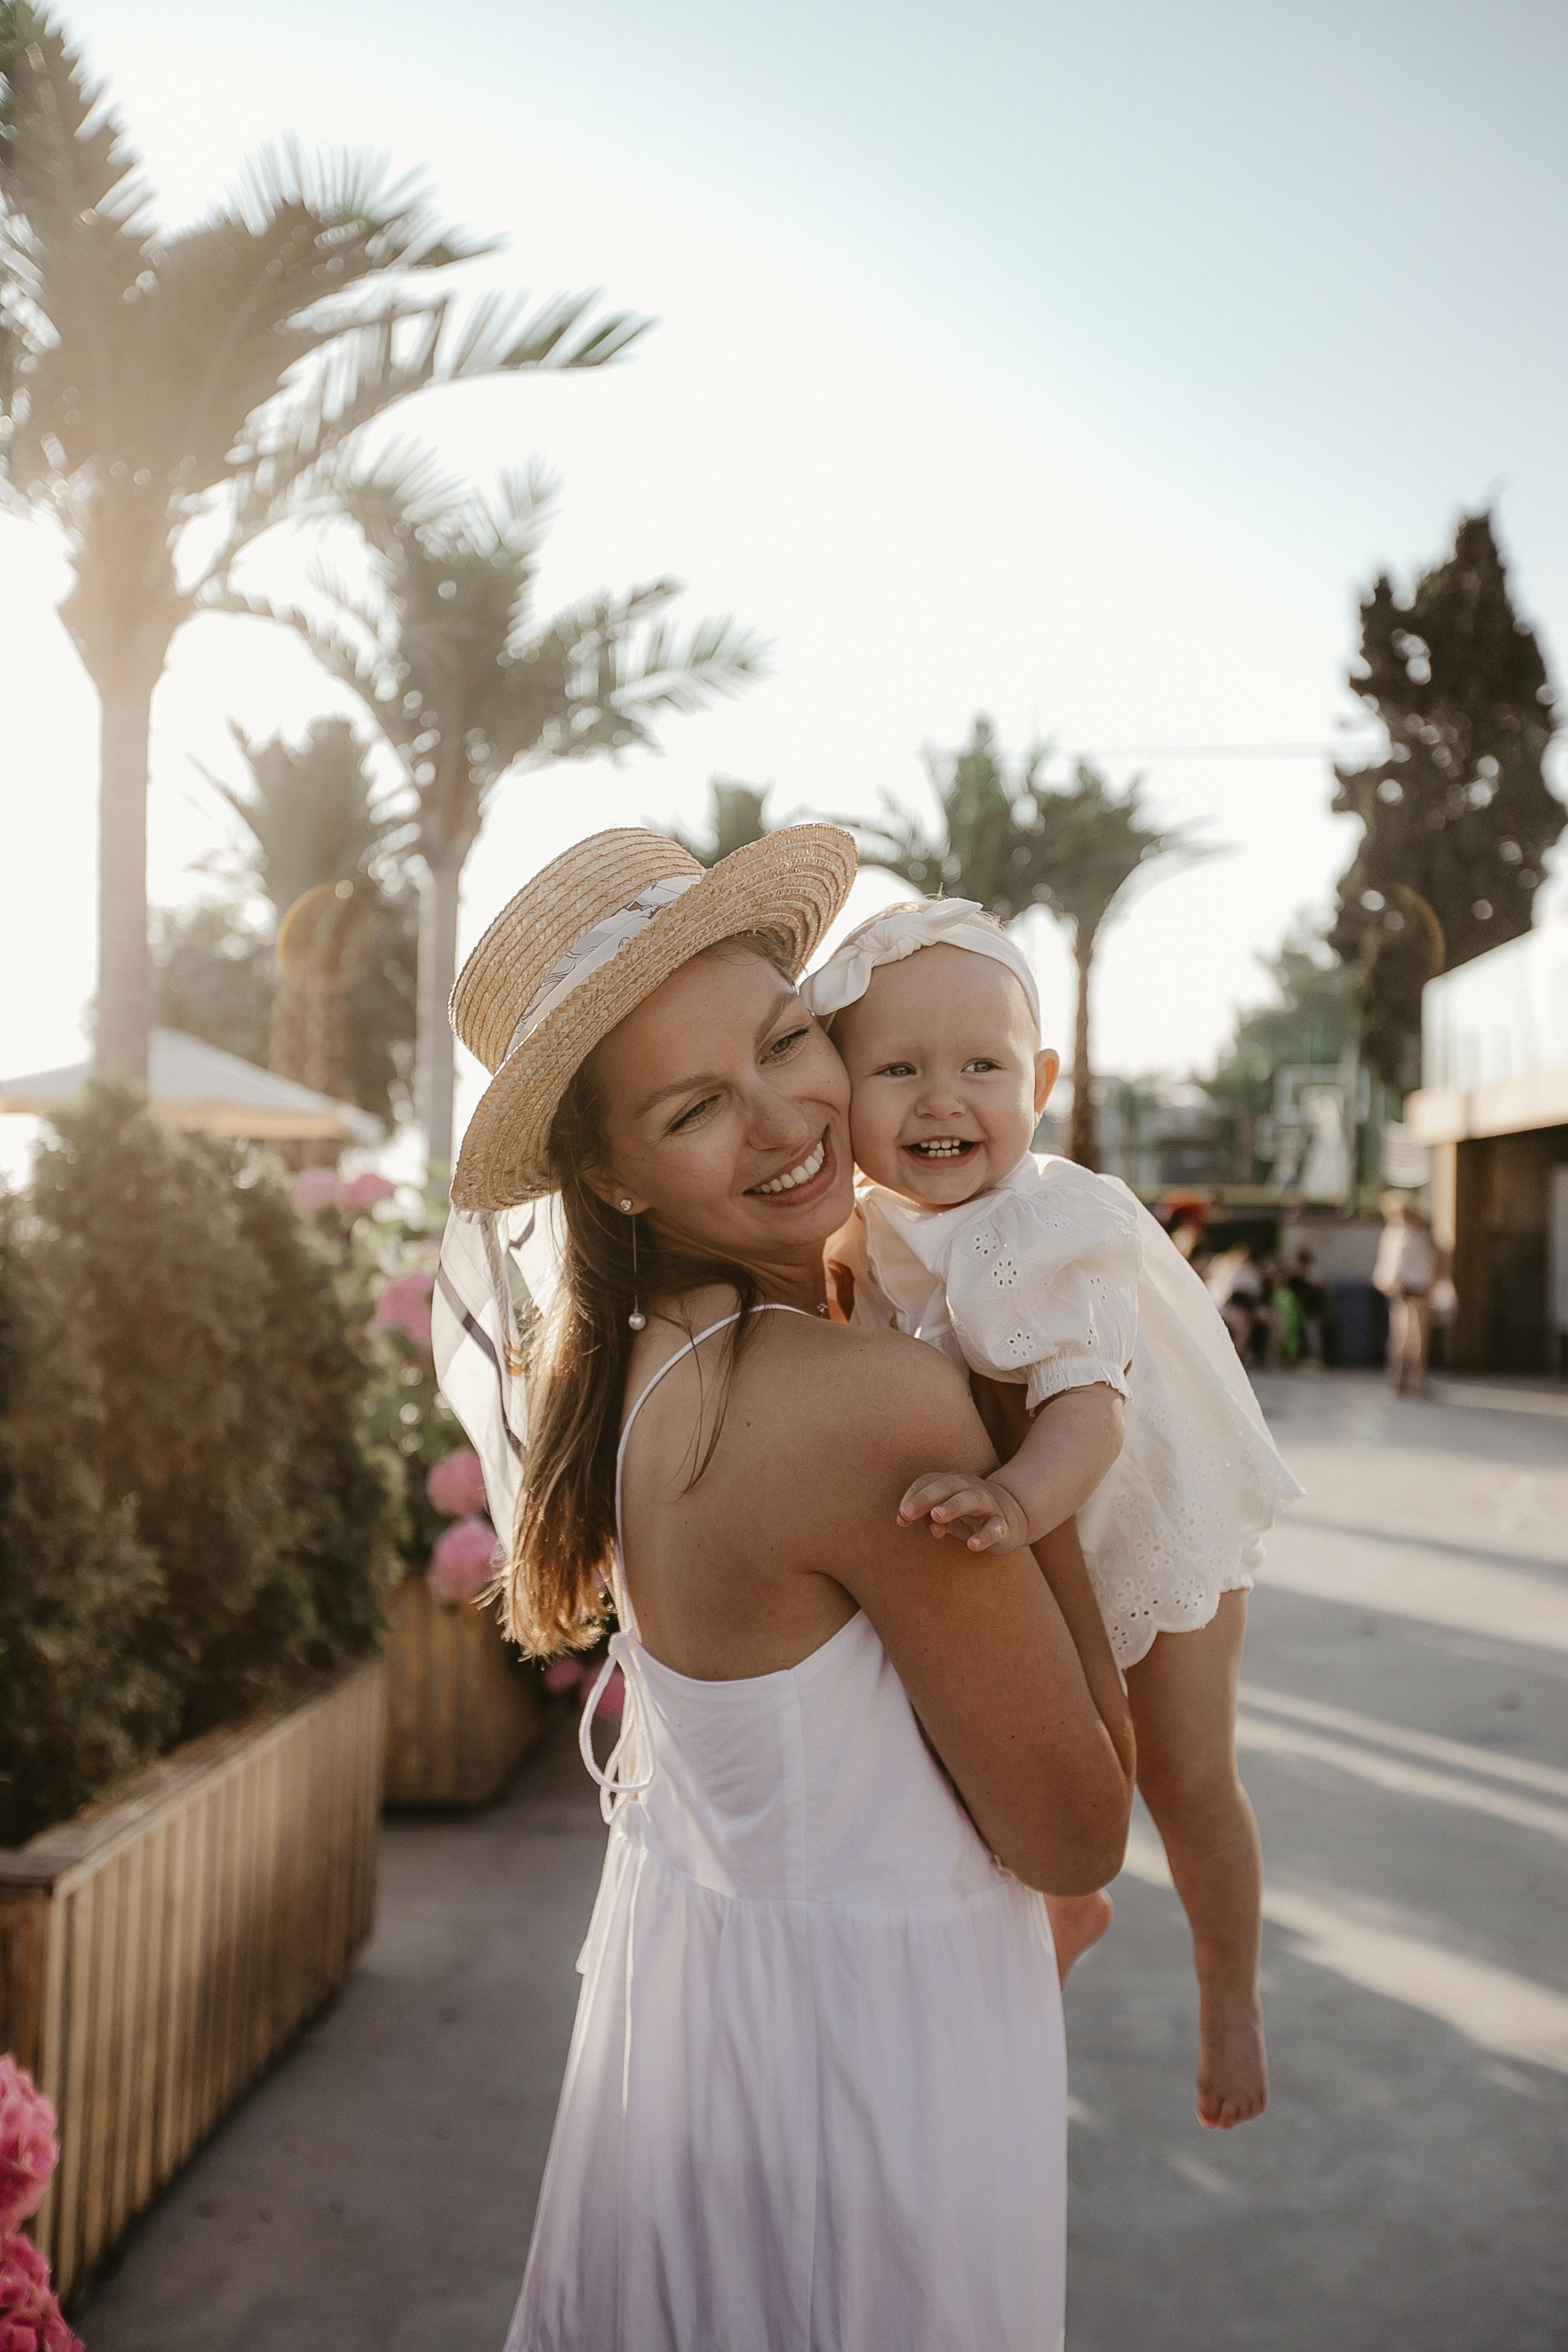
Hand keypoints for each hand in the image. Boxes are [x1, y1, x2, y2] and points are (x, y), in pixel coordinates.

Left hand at [898, 1471, 1031, 1552]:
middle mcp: (970, 1488)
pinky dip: (984, 1535)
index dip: (913, 1496)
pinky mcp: (1003, 1524)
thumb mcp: (946, 1514)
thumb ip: (925, 1514)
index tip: (902, 1516)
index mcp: (953, 1483)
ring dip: (953, 1506)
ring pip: (972, 1499)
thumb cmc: (969, 1514)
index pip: (929, 1482)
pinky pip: (995, 1527)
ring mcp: (989, 1505)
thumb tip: (902, 1518)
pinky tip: (973, 1545)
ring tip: (937, 1516)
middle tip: (908, 1512)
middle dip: (926, 1497)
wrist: (1013, 1516)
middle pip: (948, 1486)